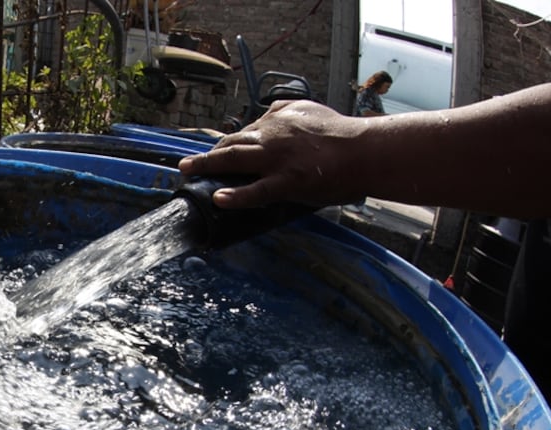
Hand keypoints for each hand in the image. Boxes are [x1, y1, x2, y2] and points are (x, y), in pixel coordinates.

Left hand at [178, 100, 365, 208]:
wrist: (364, 150)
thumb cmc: (341, 132)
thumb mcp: (308, 109)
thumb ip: (284, 110)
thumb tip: (266, 113)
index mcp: (276, 121)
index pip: (242, 133)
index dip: (222, 145)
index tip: (210, 153)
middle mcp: (271, 137)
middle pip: (230, 145)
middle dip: (206, 156)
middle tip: (186, 166)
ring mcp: (277, 160)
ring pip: (234, 160)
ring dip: (206, 166)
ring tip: (187, 173)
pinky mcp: (288, 182)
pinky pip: (257, 190)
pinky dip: (236, 196)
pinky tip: (218, 199)